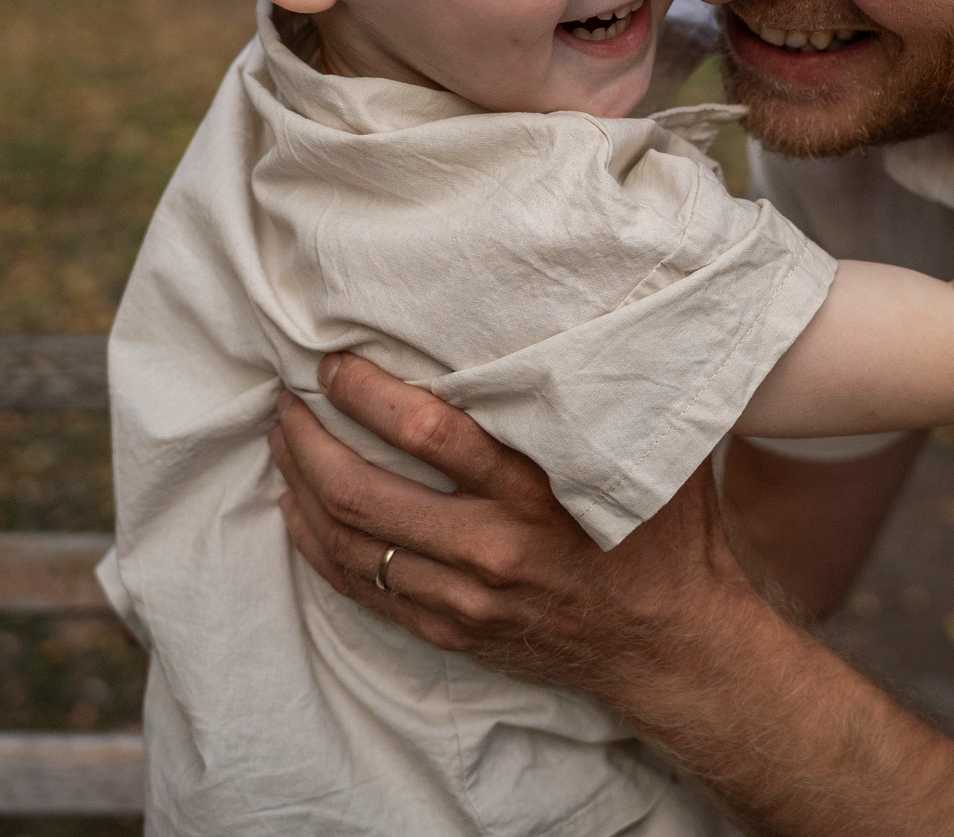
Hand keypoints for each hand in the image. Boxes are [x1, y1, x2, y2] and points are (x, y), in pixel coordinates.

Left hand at [268, 353, 758, 710]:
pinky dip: (317, 546)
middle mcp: (492, 547)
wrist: (669, 645)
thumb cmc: (664, 533)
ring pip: (350, 544)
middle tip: (286, 400)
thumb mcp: (647, 452)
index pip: (427, 431)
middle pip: (364, 492)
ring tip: (284, 442)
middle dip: (309, 440)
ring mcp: (465, 598)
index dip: (366, 392)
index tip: (335, 362)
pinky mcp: (452, 630)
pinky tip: (300, 512)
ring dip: (302, 489)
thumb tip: (583, 307)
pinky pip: (361, 590)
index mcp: (535, 491)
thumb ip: (605, 392)